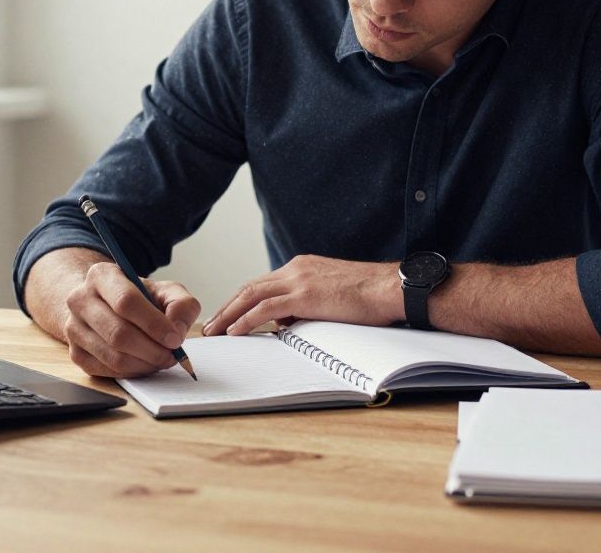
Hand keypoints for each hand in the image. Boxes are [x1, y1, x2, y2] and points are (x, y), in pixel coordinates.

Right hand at [63, 261, 201, 377]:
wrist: (107, 306)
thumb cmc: (139, 298)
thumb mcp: (165, 290)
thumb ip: (181, 304)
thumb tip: (177, 329)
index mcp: (101, 275)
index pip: (125, 302)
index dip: (154, 324)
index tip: (175, 338)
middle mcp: (80, 300)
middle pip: (118, 333)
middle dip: (152, 349)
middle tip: (172, 355)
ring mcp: (74, 328)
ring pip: (113, 356)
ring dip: (144, 363)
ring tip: (161, 359)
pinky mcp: (75, 353)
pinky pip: (107, 370)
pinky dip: (132, 372)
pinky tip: (144, 363)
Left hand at [202, 255, 402, 335]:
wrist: (389, 288)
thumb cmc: (369, 296)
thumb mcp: (330, 296)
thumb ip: (305, 303)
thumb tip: (285, 321)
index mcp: (301, 266)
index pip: (262, 284)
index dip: (241, 300)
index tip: (227, 315)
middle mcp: (295, 268)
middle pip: (250, 287)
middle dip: (227, 307)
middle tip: (210, 325)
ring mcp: (298, 280)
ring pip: (251, 296)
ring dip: (229, 314)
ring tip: (213, 332)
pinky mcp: (304, 295)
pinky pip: (264, 309)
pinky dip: (245, 320)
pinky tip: (234, 332)